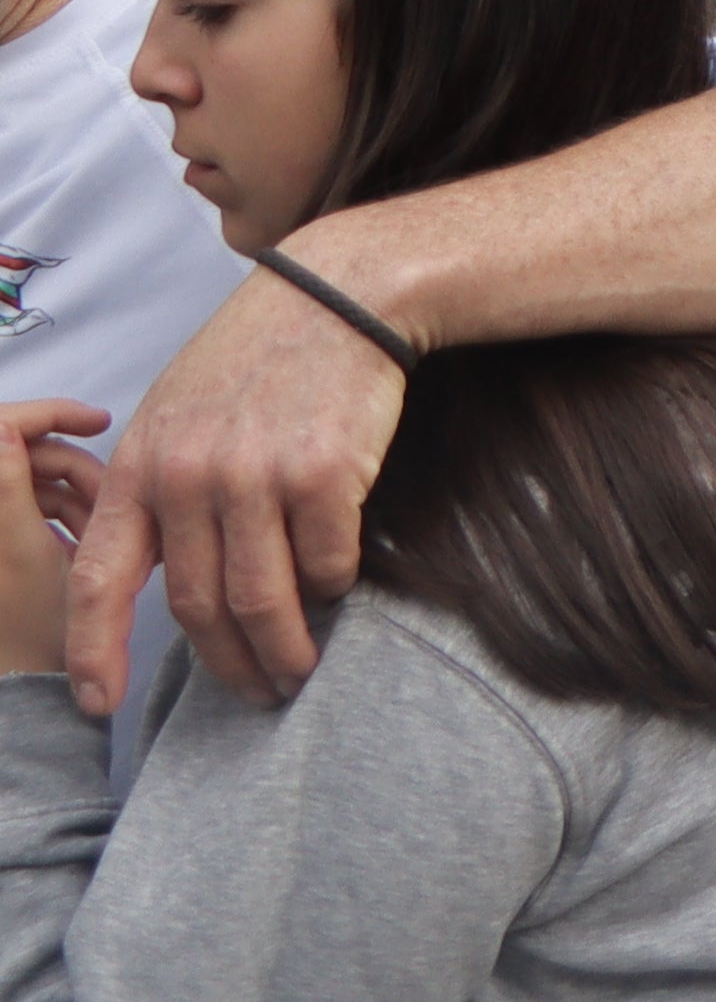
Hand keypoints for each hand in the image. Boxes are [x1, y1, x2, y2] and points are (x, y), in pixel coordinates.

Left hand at [0, 403, 101, 681]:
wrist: (28, 681)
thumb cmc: (29, 624)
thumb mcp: (27, 550)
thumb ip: (9, 485)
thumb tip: (1, 425)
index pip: (4, 427)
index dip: (50, 413)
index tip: (99, 422)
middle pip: (28, 451)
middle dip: (76, 469)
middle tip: (114, 501)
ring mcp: (0, 524)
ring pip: (41, 477)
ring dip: (81, 494)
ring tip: (108, 531)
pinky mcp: (11, 539)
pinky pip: (43, 504)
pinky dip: (73, 514)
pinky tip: (95, 540)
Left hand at [65, 265, 410, 715]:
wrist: (336, 297)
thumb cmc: (254, 361)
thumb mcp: (176, 416)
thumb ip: (159, 491)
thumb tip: (165, 573)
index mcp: (140, 468)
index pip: (98, 579)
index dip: (94, 649)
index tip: (97, 703)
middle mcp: (188, 476)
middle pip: (198, 605)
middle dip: (227, 665)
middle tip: (254, 692)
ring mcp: (255, 474)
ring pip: (262, 598)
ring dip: (283, 649)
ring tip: (298, 671)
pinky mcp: (324, 472)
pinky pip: (326, 561)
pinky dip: (331, 587)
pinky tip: (337, 589)